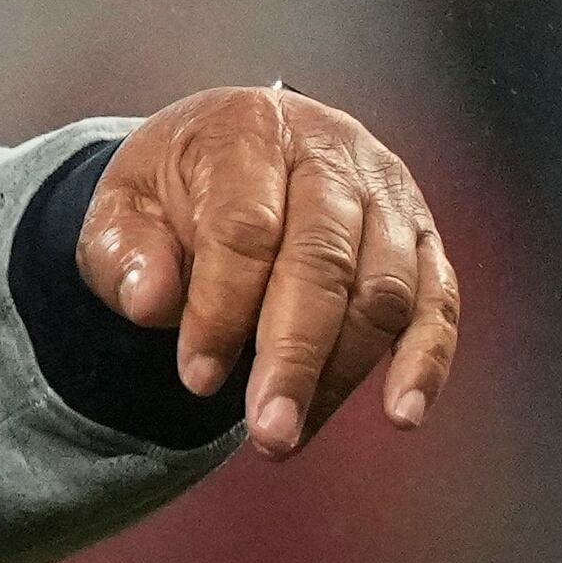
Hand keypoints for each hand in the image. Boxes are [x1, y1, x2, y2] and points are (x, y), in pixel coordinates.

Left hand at [78, 84, 463, 458]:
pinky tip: (401, 413)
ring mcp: (388, 193)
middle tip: (267, 431)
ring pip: (383, 290)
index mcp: (250, 129)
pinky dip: (425, 361)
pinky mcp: (423, 237)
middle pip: (323, 261)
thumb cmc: (177, 186)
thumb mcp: (123, 204)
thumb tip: (148, 303)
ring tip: (293, 432)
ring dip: (343, 372)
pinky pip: (438, 302)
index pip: (245, 226)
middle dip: (293, 356)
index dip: (222, 307)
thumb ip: (123, 250)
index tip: (196, 377)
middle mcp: (332, 151)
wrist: (232, 150)